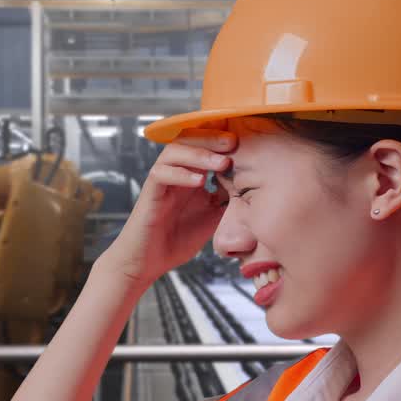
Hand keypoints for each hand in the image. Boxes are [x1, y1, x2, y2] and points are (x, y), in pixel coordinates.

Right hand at [101, 129, 234, 287]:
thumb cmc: (178, 239)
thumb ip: (227, 199)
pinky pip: (161, 174)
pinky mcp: (150, 193)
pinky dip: (181, 174)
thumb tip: (251, 186)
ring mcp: (162, 180)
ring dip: (199, 154)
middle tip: (233, 142)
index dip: (221, 139)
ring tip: (222, 162)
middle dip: (212, 138)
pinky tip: (199, 182)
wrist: (148, 262)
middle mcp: (175, 172)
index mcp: (191, 174)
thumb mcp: (213, 217)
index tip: (245, 142)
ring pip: (174, 152)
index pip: (204, 145)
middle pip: (189, 139)